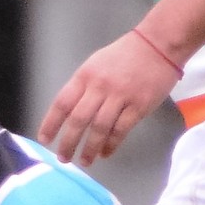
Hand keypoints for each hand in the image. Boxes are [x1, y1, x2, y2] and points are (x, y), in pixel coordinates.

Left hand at [37, 28, 181, 166]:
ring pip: (99, 128)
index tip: (45, 140)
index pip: (62, 103)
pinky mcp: (139, 105)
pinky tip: (105, 153)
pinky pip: (121, 129)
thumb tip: (69, 115)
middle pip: (78, 120)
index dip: (51, 124)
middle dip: (68, 142)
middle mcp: (99, 87)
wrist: (160, 43)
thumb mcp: (95, 64)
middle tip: (64, 157)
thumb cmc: (125, 54)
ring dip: (90, 148)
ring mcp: (120, 96)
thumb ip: (82, 87)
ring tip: (85, 161)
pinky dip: (111, 144)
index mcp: (85, 76)